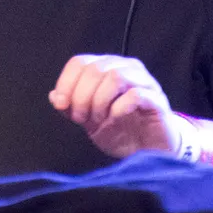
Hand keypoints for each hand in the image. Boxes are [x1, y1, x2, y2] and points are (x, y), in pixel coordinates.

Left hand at [48, 54, 180, 158]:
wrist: (150, 150)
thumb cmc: (120, 130)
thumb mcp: (88, 120)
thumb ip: (70, 107)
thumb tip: (54, 97)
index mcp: (107, 67)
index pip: (80, 62)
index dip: (66, 82)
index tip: (62, 105)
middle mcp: (126, 68)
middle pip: (94, 70)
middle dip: (81, 96)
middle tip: (81, 118)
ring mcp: (144, 82)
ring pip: (115, 77)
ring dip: (99, 100)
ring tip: (98, 119)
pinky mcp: (157, 100)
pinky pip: (135, 95)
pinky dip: (118, 108)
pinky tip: (114, 119)